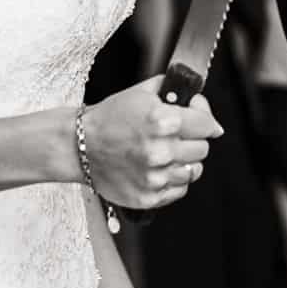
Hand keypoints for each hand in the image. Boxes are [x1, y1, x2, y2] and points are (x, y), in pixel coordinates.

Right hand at [83, 77, 222, 209]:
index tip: (201, 119)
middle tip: (179, 135)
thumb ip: (174, 90)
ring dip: (186, 161)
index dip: (206, 119)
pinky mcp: (148, 197)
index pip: (207, 125)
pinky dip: (174, 179)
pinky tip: (160, 168)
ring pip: (194, 171)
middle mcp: (161, 151)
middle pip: (203, 149)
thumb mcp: (142, 92)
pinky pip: (179, 189)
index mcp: (163, 121)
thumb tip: (199, 101)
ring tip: (169, 153)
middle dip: (195, 139)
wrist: (79, 146)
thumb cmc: (110, 118)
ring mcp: (155, 177)